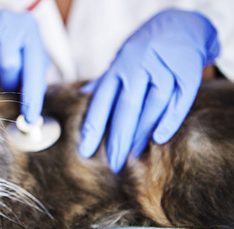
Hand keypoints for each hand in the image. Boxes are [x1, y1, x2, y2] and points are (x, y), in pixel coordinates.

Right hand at [0, 10, 49, 123]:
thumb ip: (33, 87)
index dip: (31, 98)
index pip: (33, 72)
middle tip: (5, 86)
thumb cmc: (25, 51)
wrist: (13, 23)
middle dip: (7, 82)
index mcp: (33, 39)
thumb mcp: (35, 64)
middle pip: (7, 65)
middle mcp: (13, 27)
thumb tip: (30, 120)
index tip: (30, 119)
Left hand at [79, 8, 219, 172]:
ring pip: (152, 105)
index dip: (93, 126)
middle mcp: (138, 65)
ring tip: (133, 156)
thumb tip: (82, 95)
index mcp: (119, 66)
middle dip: (118, 137)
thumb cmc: (144, 49)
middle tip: (113, 164)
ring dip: (142, 133)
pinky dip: (170, 119)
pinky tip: (159, 138)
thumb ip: (104, 80)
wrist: (180, 24)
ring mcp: (163, 67)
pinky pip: (180, 99)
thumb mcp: (121, 60)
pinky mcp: (188, 70)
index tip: (85, 151)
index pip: (102, 100)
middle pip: (127, 106)